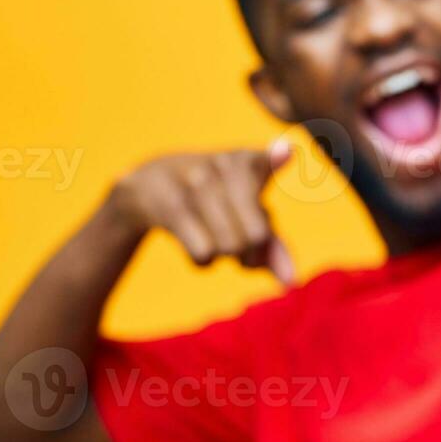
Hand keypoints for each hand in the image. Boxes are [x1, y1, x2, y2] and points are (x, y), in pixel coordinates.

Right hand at [108, 141, 295, 283]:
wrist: (150, 182)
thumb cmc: (215, 199)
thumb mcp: (250, 213)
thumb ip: (274, 246)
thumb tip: (289, 280)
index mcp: (250, 160)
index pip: (275, 209)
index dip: (267, 231)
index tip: (258, 210)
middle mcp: (225, 164)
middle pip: (256, 237)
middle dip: (249, 252)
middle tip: (236, 241)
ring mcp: (197, 181)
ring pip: (230, 247)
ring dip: (223, 255)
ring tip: (212, 235)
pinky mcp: (172, 205)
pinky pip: (204, 255)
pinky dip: (202, 261)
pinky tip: (193, 241)